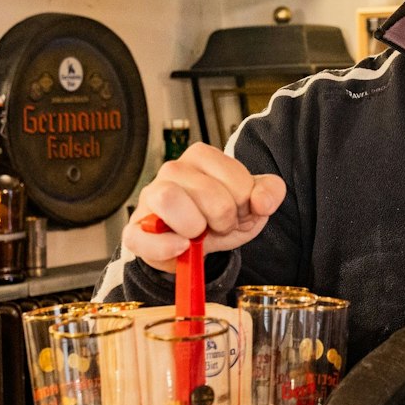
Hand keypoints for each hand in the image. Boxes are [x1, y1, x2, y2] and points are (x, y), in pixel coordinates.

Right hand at [122, 143, 284, 271]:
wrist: (192, 246)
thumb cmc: (219, 216)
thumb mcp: (251, 204)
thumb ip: (269, 193)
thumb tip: (262, 202)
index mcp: (202, 156)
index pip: (236, 179)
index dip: (244, 203)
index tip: (237, 210)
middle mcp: (173, 170)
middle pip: (209, 193)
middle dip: (224, 219)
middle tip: (218, 226)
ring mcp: (151, 197)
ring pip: (169, 198)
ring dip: (195, 228)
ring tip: (198, 235)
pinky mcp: (135, 229)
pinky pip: (142, 237)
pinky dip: (164, 246)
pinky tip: (181, 248)